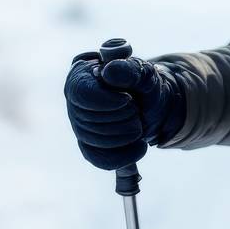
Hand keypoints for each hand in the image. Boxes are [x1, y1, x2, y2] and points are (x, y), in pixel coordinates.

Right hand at [64, 50, 182, 170]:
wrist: (155, 105)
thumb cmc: (144, 85)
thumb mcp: (143, 73)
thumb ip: (128, 69)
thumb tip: (108, 72)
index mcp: (81, 74)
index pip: (81, 93)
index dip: (107, 101)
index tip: (128, 99)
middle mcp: (74, 101)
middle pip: (89, 121)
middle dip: (122, 118)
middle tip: (136, 108)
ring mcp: (79, 126)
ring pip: (96, 142)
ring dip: (127, 135)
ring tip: (138, 122)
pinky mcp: (89, 147)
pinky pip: (101, 159)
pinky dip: (126, 154)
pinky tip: (139, 145)